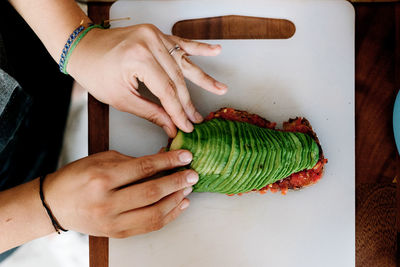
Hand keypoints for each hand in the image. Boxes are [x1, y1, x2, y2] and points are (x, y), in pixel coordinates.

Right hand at [42, 150, 197, 237]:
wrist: (55, 204)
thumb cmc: (78, 177)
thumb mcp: (103, 159)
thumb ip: (133, 161)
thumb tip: (163, 160)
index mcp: (102, 178)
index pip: (144, 168)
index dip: (168, 161)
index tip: (185, 157)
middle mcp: (107, 202)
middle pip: (152, 192)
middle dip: (177, 182)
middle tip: (192, 174)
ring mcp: (112, 222)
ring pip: (154, 213)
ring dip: (176, 200)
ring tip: (187, 188)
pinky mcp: (117, 233)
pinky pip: (149, 226)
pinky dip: (168, 216)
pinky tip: (178, 204)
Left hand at [68, 24, 227, 136]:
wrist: (83, 48)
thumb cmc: (95, 71)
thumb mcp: (121, 98)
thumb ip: (151, 112)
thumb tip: (171, 126)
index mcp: (139, 58)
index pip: (167, 92)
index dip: (178, 112)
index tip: (187, 126)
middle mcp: (150, 43)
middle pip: (177, 79)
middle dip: (187, 102)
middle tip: (197, 118)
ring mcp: (155, 35)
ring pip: (183, 62)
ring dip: (203, 77)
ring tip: (221, 88)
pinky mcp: (156, 34)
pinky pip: (181, 42)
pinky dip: (199, 48)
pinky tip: (215, 50)